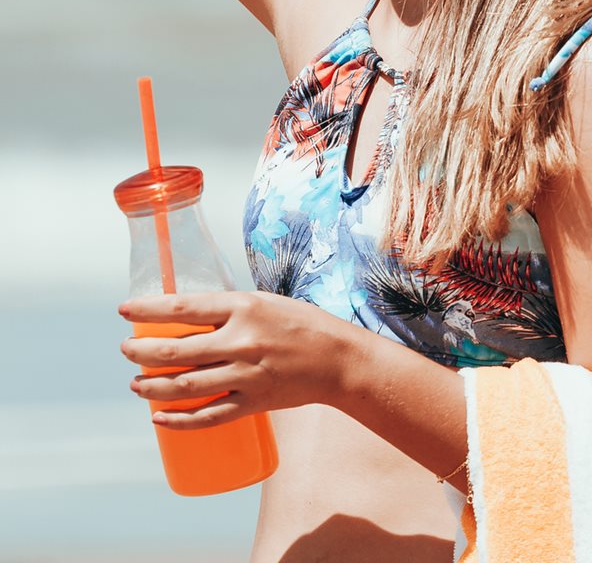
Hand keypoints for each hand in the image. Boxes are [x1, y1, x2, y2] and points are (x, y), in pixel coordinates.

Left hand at [119, 290, 350, 430]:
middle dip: (141, 352)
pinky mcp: (253, 402)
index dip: (148, 310)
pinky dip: (179, 421)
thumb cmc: (300, 323)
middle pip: (175, 350)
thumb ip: (229, 309)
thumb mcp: (263, 302)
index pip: (182, 308)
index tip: (124, 311)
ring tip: (135, 384)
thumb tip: (187, 315)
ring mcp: (245, 374)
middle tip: (126, 351)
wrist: (337, 359)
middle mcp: (240, 340)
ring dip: (151, 387)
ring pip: (184, 385)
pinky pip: (208, 416)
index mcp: (242, 307)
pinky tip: (159, 419)